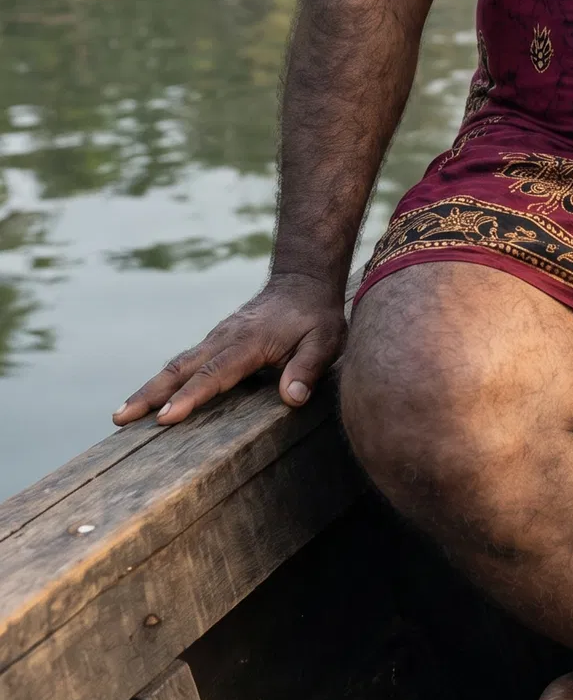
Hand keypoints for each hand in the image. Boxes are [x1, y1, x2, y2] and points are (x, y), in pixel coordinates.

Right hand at [113, 272, 346, 426]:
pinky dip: (164, 380)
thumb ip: (308, 368)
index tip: (165, 417)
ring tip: (121, 415)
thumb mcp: (325, 341)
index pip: (214, 373)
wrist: (302, 281)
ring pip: (176, 364)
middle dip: (150, 394)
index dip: (190, 396)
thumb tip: (292, 398)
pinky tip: (150, 398)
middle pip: (180, 368)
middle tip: (120, 418)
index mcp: (248, 342)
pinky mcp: (215, 341)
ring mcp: (216, 338)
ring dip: (148, 388)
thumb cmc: (315, 315)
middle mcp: (224, 339)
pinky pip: (185, 362)